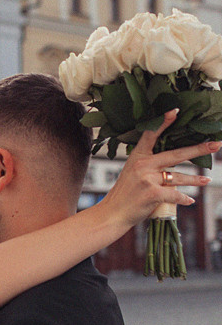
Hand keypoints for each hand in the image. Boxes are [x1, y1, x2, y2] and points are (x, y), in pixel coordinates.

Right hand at [104, 109, 218, 227]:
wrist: (113, 213)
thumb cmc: (125, 194)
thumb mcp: (133, 173)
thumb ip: (150, 165)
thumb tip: (173, 164)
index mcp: (138, 156)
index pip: (151, 134)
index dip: (163, 122)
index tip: (175, 111)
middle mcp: (143, 164)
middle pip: (176, 154)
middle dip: (198, 149)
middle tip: (216, 145)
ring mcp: (148, 178)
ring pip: (179, 177)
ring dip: (195, 180)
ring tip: (207, 180)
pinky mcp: (152, 193)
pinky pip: (175, 194)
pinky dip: (184, 199)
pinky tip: (189, 200)